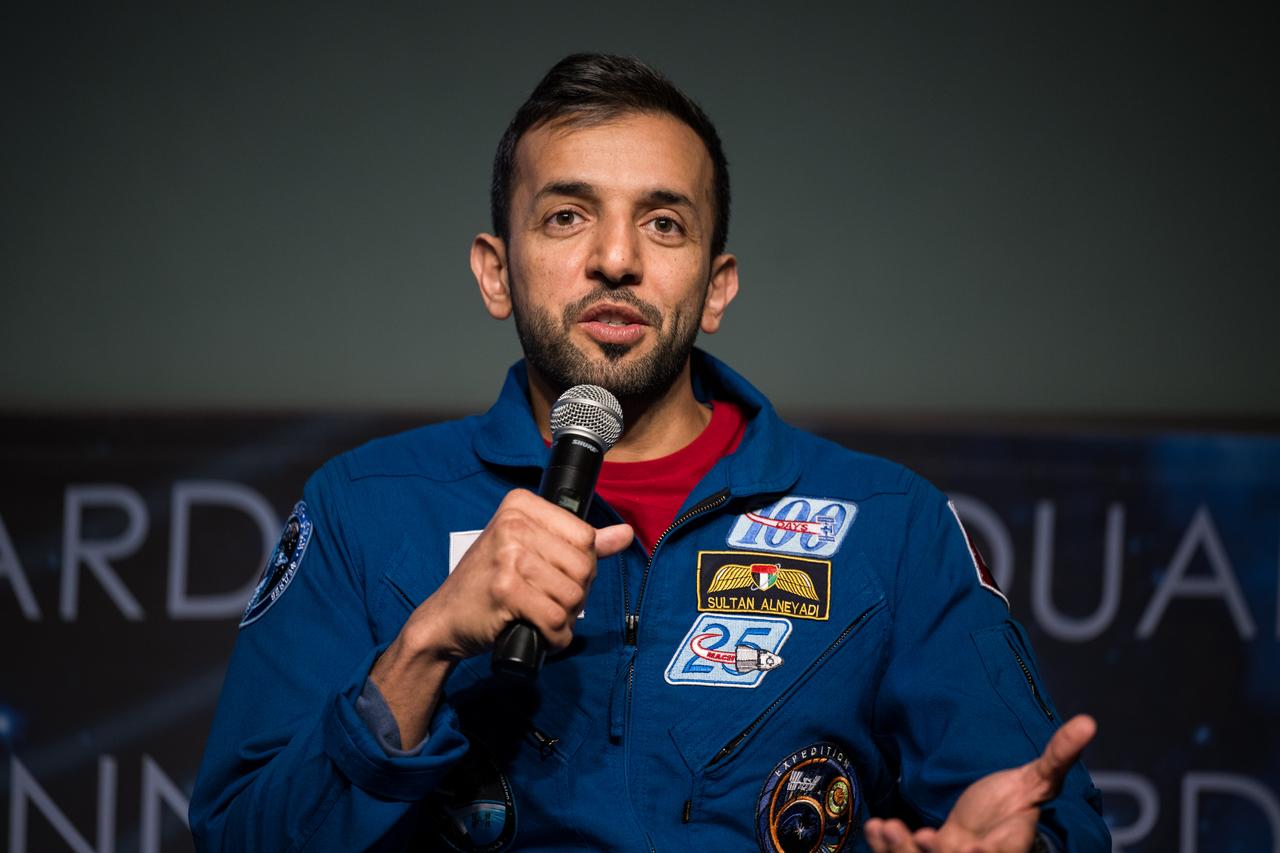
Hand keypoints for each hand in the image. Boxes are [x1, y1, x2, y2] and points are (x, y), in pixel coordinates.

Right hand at [370, 489, 632, 743]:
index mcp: (522, 505)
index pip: (585, 536)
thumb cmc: (490, 582)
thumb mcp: (530, 550)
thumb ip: (578, 542)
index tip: (557, 575)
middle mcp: (514, 523)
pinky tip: (541, 634)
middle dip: (576, 595)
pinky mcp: (505, 589)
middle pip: (583, 566)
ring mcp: (507, 555)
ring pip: (573, 595)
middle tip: (550, 602)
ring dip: (564, 618)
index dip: (582, 566)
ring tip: (543, 617)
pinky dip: (555, 636)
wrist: (445, 618)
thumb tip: (624, 533)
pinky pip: (556, 619)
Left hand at [864, 714, 1096, 852]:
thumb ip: (1058, 757)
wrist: (997, 815)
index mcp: (1011, 847)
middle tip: (918, 836)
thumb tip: (1088, 722)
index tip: (963, 844)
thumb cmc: (1020, 798)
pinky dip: (888, 844)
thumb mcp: (1041, 778)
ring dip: (902, 850)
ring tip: (887, 828)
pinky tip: (875, 827)